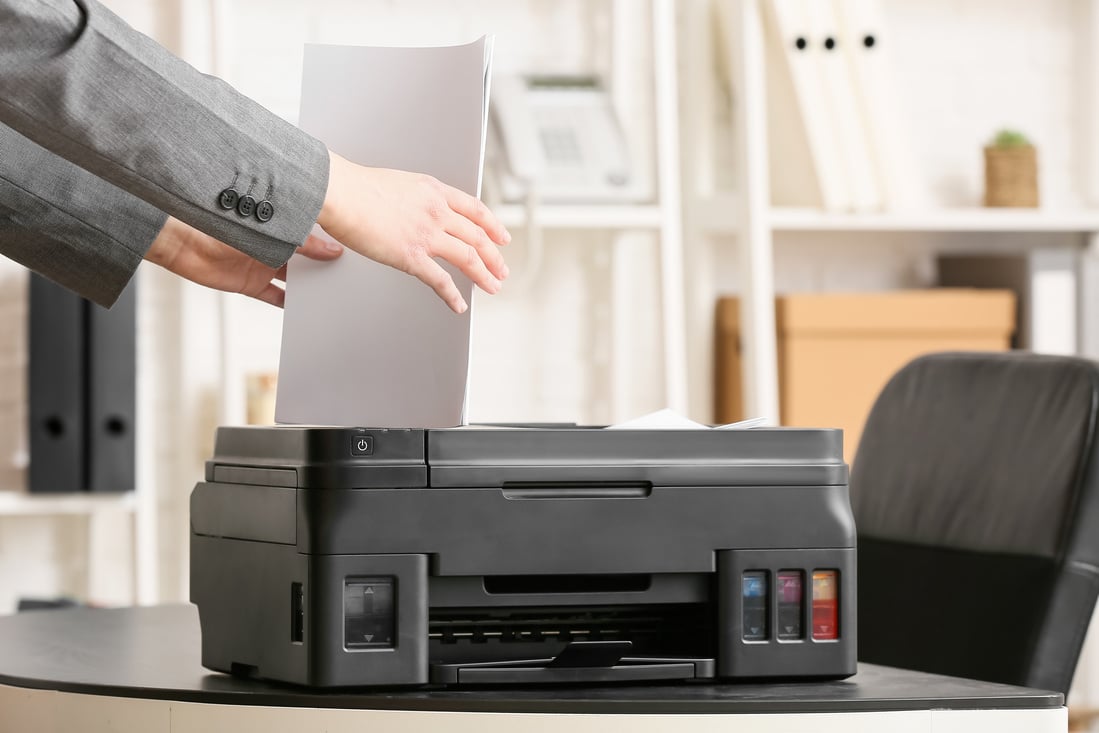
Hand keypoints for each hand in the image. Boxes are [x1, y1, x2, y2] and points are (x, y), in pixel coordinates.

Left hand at [144, 216, 343, 306]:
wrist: (179, 239)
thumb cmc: (218, 221)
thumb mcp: (269, 230)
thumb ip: (302, 242)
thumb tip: (331, 249)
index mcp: (277, 224)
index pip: (311, 234)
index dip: (329, 242)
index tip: (349, 251)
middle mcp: (271, 243)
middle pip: (303, 258)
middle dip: (320, 265)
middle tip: (343, 274)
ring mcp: (260, 264)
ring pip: (291, 277)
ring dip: (306, 285)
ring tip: (328, 293)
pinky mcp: (248, 283)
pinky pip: (273, 296)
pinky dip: (286, 303)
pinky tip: (301, 307)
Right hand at [317, 151, 510, 312]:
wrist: (340, 192)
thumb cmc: (357, 187)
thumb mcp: (400, 183)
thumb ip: (416, 199)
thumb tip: (415, 211)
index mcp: (434, 191)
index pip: (475, 209)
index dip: (493, 226)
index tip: (502, 237)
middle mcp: (436, 211)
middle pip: (478, 237)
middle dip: (495, 257)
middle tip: (502, 270)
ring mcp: (427, 234)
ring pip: (469, 258)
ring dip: (484, 275)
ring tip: (492, 287)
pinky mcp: (411, 256)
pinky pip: (440, 280)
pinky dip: (453, 296)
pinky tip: (458, 305)